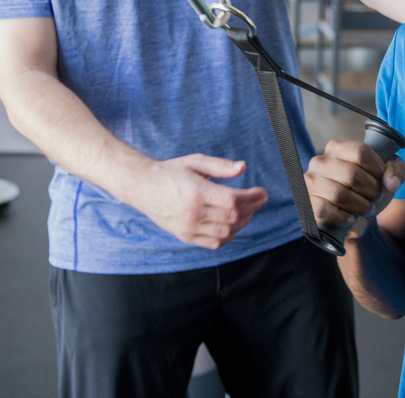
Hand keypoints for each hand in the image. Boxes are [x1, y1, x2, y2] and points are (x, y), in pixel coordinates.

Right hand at [131, 154, 268, 249]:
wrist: (143, 187)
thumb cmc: (171, 171)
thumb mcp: (195, 162)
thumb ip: (220, 165)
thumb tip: (243, 167)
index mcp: (196, 192)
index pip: (233, 200)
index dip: (252, 197)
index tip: (261, 192)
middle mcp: (193, 213)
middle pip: (233, 217)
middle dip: (252, 208)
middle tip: (260, 199)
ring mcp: (189, 228)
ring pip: (227, 233)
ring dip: (243, 223)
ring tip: (249, 211)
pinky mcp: (186, 236)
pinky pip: (214, 243)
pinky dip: (229, 236)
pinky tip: (234, 225)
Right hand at [305, 139, 404, 237]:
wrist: (354, 214)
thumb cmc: (368, 188)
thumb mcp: (387, 175)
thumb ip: (396, 170)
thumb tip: (390, 183)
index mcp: (338, 148)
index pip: (361, 152)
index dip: (378, 169)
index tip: (382, 180)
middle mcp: (321, 161)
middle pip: (352, 175)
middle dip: (371, 191)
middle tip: (375, 198)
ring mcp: (311, 182)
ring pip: (339, 195)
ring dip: (360, 206)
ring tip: (364, 209)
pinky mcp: (308, 202)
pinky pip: (324, 210)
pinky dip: (342, 218)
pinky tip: (349, 217)